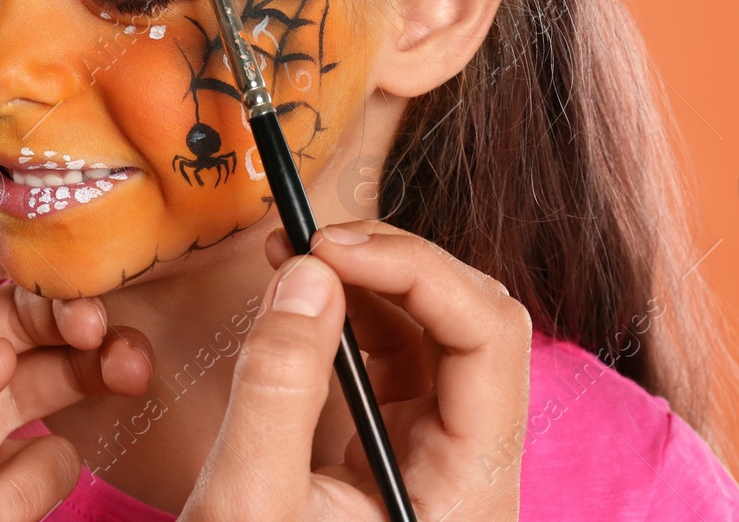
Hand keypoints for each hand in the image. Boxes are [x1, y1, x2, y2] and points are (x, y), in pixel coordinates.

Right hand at [182, 221, 531, 521]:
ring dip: (370, 282)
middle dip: (396, 265)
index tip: (329, 248)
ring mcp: (439, 458)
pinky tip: (303, 295)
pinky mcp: (398, 450)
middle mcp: (474, 470)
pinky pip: (395, 360)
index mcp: (471, 494)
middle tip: (311, 243)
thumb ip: (279, 384)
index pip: (489, 340)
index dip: (418, 272)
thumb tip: (310, 273)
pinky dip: (351, 316)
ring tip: (296, 254)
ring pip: (435, 335)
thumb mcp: (248, 503)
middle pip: (474, 324)